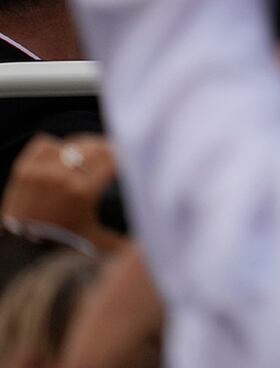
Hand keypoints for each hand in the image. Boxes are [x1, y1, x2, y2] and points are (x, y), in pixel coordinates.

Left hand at [2, 134, 121, 250]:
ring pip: (72, 144)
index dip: (125, 156)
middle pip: (95, 148)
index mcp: (83, 192)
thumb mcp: (94, 242)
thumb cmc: (60, 246)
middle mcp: (62, 178)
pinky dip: (57, 147)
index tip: (130, 160)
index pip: (113, 158)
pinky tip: (64, 155)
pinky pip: (46, 145)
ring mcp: (40, 171)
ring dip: (85, 147)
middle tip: (114, 156)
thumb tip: (146, 246)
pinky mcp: (23, 169)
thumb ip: (124, 241)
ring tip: (91, 154)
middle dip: (109, 150)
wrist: (18, 249)